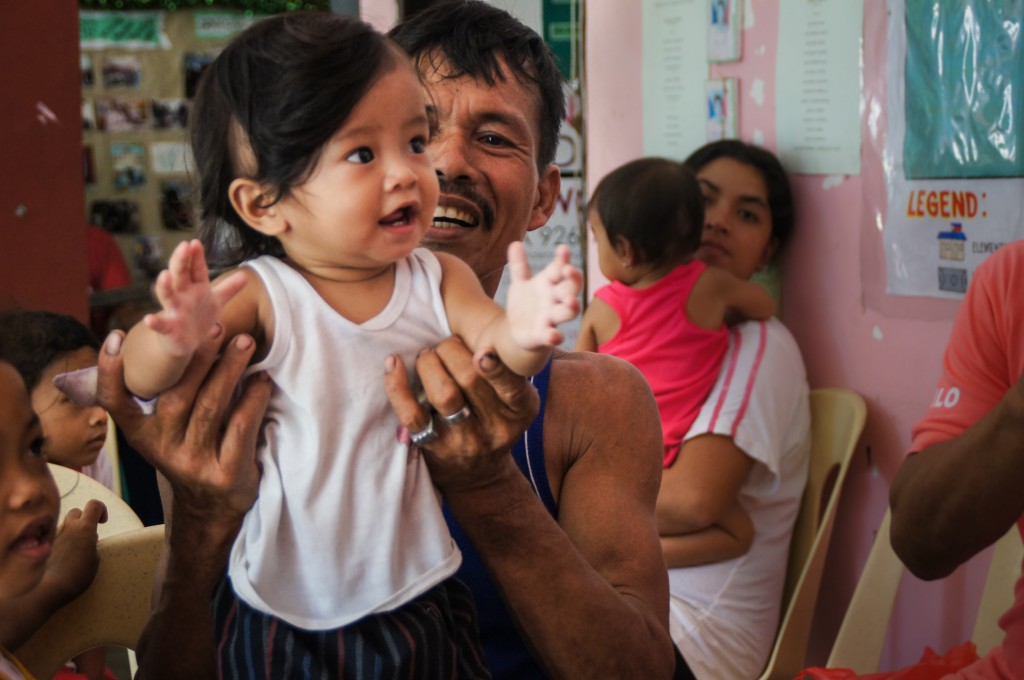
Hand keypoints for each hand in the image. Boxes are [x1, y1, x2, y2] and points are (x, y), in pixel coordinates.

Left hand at [43, 499, 106, 606]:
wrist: (52, 587)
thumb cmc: (78, 574)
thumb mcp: (95, 559)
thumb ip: (93, 544)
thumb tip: (89, 540)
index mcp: (85, 528)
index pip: (94, 505)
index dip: (101, 509)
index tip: (103, 522)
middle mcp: (69, 527)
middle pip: (77, 511)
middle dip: (84, 518)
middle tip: (89, 533)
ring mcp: (56, 535)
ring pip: (66, 524)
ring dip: (73, 530)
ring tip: (77, 546)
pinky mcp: (46, 545)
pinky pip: (57, 536)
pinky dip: (63, 540)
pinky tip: (65, 555)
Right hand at [96, 325, 270, 525]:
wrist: (212, 508)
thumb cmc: (192, 452)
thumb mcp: (169, 430)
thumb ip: (168, 393)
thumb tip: (182, 336)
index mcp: (142, 434)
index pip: (115, 403)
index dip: (111, 371)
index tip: (116, 337)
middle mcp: (163, 448)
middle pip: (178, 395)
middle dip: (197, 357)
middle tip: (215, 326)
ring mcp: (194, 462)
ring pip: (212, 405)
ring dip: (229, 368)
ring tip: (244, 342)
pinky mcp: (226, 472)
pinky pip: (241, 425)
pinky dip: (253, 398)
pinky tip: (262, 379)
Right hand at [144, 240, 246, 357]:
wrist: (185, 341)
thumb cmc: (199, 316)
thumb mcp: (216, 302)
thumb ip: (229, 288)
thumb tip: (246, 276)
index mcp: (196, 287)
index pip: (197, 269)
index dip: (196, 257)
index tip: (195, 243)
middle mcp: (183, 295)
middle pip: (180, 275)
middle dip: (181, 261)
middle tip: (183, 246)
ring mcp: (174, 310)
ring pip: (167, 296)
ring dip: (164, 286)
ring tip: (164, 275)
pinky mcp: (168, 328)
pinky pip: (160, 324)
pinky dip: (154, 322)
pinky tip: (148, 319)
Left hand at [384, 335, 539, 489]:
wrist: (478, 475)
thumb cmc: (494, 421)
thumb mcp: (514, 401)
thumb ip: (506, 370)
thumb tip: (480, 332)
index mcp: (520, 409)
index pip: (510, 386)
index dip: (494, 366)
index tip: (481, 352)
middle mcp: (495, 427)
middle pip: (470, 378)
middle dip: (450, 350)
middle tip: (443, 345)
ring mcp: (464, 440)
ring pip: (443, 394)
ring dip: (429, 363)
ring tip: (427, 356)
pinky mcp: (433, 448)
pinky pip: (412, 414)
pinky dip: (398, 385)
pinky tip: (393, 364)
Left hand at [505, 242, 581, 348]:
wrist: (517, 330)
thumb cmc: (525, 303)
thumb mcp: (519, 283)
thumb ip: (518, 265)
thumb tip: (514, 243)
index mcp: (549, 283)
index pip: (559, 268)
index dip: (563, 259)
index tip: (562, 249)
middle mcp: (554, 299)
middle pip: (570, 288)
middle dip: (573, 280)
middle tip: (569, 270)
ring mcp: (551, 317)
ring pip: (568, 312)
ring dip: (571, 306)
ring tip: (569, 300)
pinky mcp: (543, 335)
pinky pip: (552, 336)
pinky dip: (554, 336)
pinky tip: (553, 335)